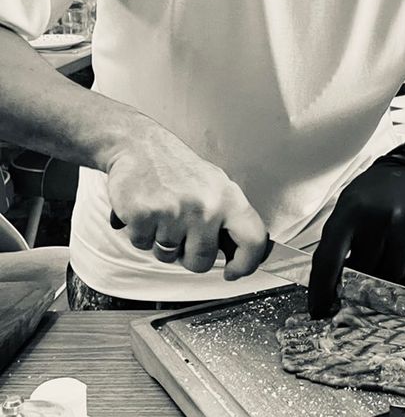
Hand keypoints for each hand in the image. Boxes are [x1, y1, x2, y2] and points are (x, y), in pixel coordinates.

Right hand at [106, 123, 269, 278]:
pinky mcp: (145, 214)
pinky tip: (146, 210)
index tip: (233, 271)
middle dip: (187, 254)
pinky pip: (143, 245)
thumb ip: (228, 217)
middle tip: (180, 230)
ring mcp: (175, 211)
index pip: (253, 240)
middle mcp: (206, 206)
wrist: (139, 145)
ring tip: (162, 213)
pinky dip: (140, 234)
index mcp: (228, 198)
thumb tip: (240, 253)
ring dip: (161, 242)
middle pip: (201, 261)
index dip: (245, 264)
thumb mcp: (215, 185)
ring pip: (168, 256)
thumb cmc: (178, 168)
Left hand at [307, 158, 404, 318]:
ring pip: (393, 275)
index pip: (330, 259)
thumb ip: (337, 246)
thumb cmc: (372, 196)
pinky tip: (401, 260)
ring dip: (385, 280)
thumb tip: (330, 291)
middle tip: (359, 283)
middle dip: (359, 282)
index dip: (322, 289)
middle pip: (365, 272)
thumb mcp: (346, 210)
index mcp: (351, 210)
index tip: (319, 311)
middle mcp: (381, 215)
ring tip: (381, 267)